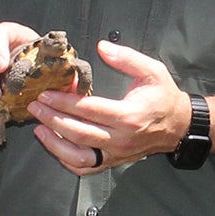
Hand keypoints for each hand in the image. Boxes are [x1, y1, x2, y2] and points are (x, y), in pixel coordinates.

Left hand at [30, 40, 190, 173]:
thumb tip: (102, 47)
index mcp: (129, 116)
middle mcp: (121, 138)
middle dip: (52, 119)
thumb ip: (126, 58)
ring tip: (39, 128)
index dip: (64, 102)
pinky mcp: (114, 161)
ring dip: (55, 144)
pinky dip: (67, 160)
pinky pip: (86, 167)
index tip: (45, 94)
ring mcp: (117, 153)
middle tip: (35, 107)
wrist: (179, 125)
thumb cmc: (164, 97)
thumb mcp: (152, 71)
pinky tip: (54, 145)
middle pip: (79, 134)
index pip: (89, 110)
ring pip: (79, 156)